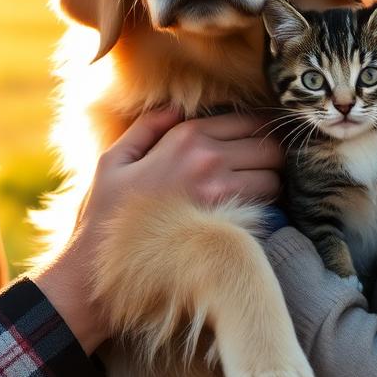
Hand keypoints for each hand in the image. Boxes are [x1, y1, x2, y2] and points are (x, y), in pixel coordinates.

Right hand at [35, 109, 282, 352]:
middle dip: (271, 157)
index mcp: (185, 138)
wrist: (101, 267)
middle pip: (272, 149)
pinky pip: (267, 212)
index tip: (256, 143)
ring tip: (253, 194)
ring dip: (270, 185)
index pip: (250, 122)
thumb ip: (147, 128)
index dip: (260, 131)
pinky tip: (246, 216)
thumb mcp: (113, 160)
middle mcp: (210, 160)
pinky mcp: (230, 227)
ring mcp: (223, 195)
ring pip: (275, 180)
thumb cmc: (106, 215)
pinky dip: (264, 212)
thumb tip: (175, 108)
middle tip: (259, 169)